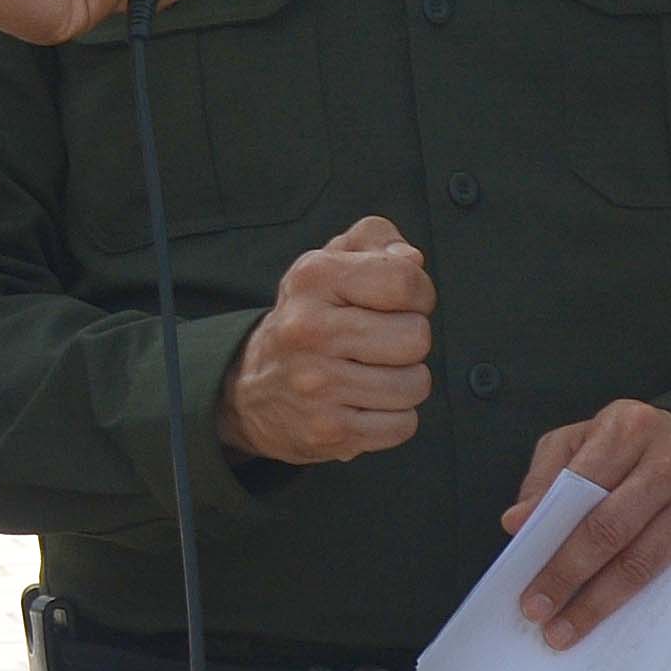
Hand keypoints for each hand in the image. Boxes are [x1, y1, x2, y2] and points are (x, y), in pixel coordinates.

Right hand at [217, 215, 432, 464]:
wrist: (250, 389)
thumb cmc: (309, 316)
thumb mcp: (330, 262)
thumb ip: (375, 239)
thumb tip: (413, 259)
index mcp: (314, 278)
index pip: (404, 281)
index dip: (419, 293)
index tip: (402, 302)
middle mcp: (309, 329)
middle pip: (416, 337)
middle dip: (411, 340)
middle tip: (383, 342)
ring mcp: (317, 385)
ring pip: (415, 385)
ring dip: (406, 381)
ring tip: (375, 373)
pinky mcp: (327, 431)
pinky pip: (402, 425)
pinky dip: (395, 417)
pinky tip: (367, 403)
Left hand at [503, 400, 670, 647]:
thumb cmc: (636, 446)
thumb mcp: (584, 438)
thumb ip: (548, 475)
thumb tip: (517, 522)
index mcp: (630, 427)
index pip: (582, 489)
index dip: (551, 540)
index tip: (526, 581)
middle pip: (611, 530)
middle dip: (569, 578)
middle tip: (540, 613)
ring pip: (644, 562)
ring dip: (601, 604)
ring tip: (568, 629)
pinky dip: (646, 607)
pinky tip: (618, 624)